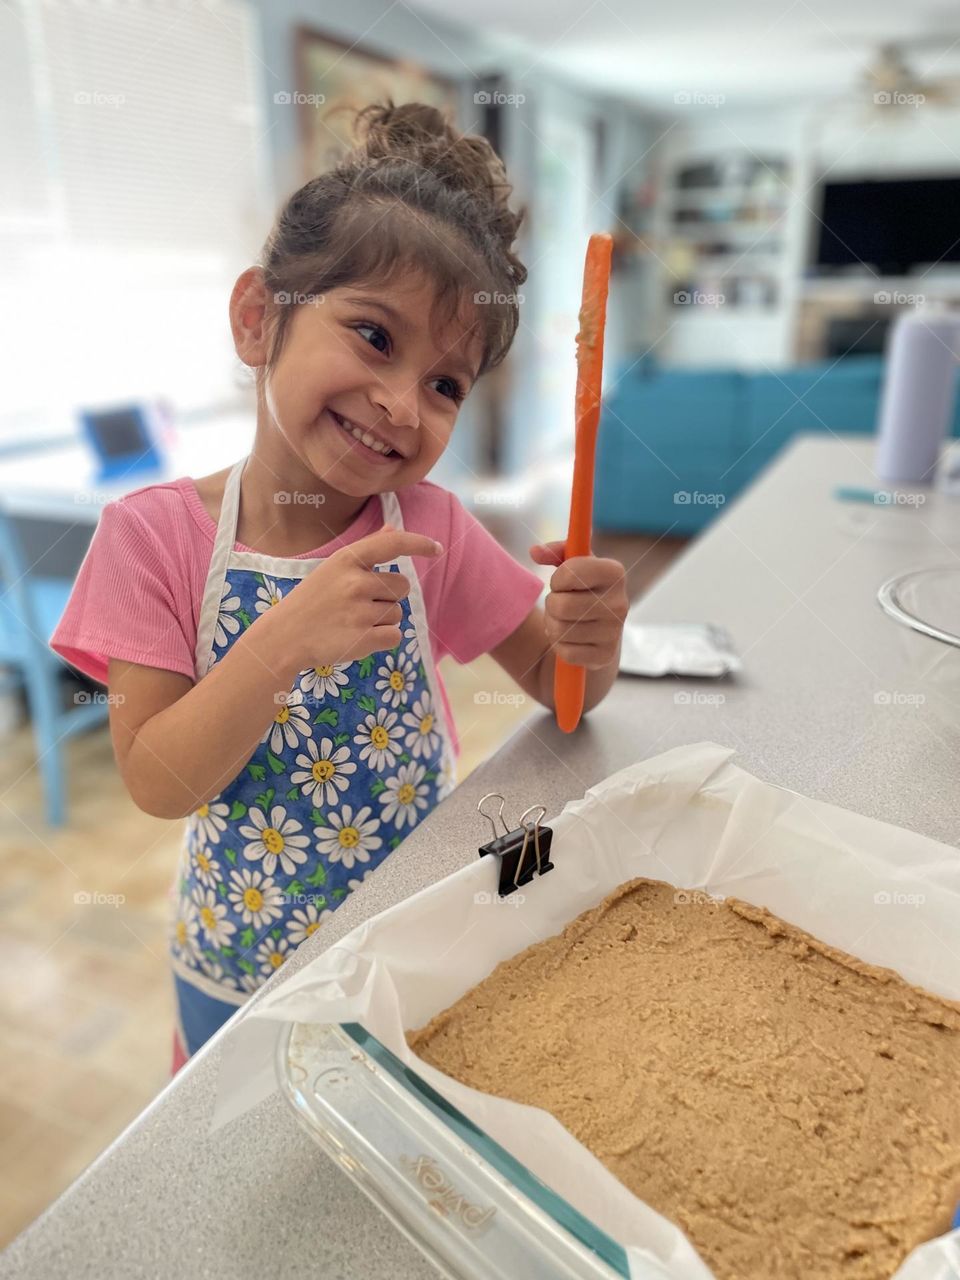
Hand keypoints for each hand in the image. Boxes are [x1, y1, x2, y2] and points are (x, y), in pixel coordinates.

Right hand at [262, 523, 442, 671]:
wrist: (283, 637)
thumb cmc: (312, 600)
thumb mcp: (334, 568)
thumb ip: (367, 550)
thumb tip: (394, 529)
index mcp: (347, 559)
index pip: (393, 543)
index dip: (419, 543)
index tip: (437, 548)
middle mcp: (355, 582)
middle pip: (402, 587)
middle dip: (388, 597)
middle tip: (358, 605)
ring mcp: (359, 612)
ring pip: (398, 614)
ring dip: (382, 620)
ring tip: (352, 622)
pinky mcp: (363, 639)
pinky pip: (395, 636)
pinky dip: (382, 639)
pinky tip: (358, 637)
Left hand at [530, 541, 627, 669]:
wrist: (599, 631)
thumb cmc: (583, 589)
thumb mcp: (573, 564)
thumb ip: (556, 552)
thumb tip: (535, 552)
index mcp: (615, 573)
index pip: (571, 572)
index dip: (558, 578)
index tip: (563, 582)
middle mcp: (621, 602)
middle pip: (561, 605)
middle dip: (551, 605)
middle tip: (559, 604)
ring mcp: (614, 632)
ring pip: (560, 630)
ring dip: (552, 626)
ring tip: (563, 620)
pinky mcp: (605, 656)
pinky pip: (566, 652)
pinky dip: (560, 646)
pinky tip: (570, 639)